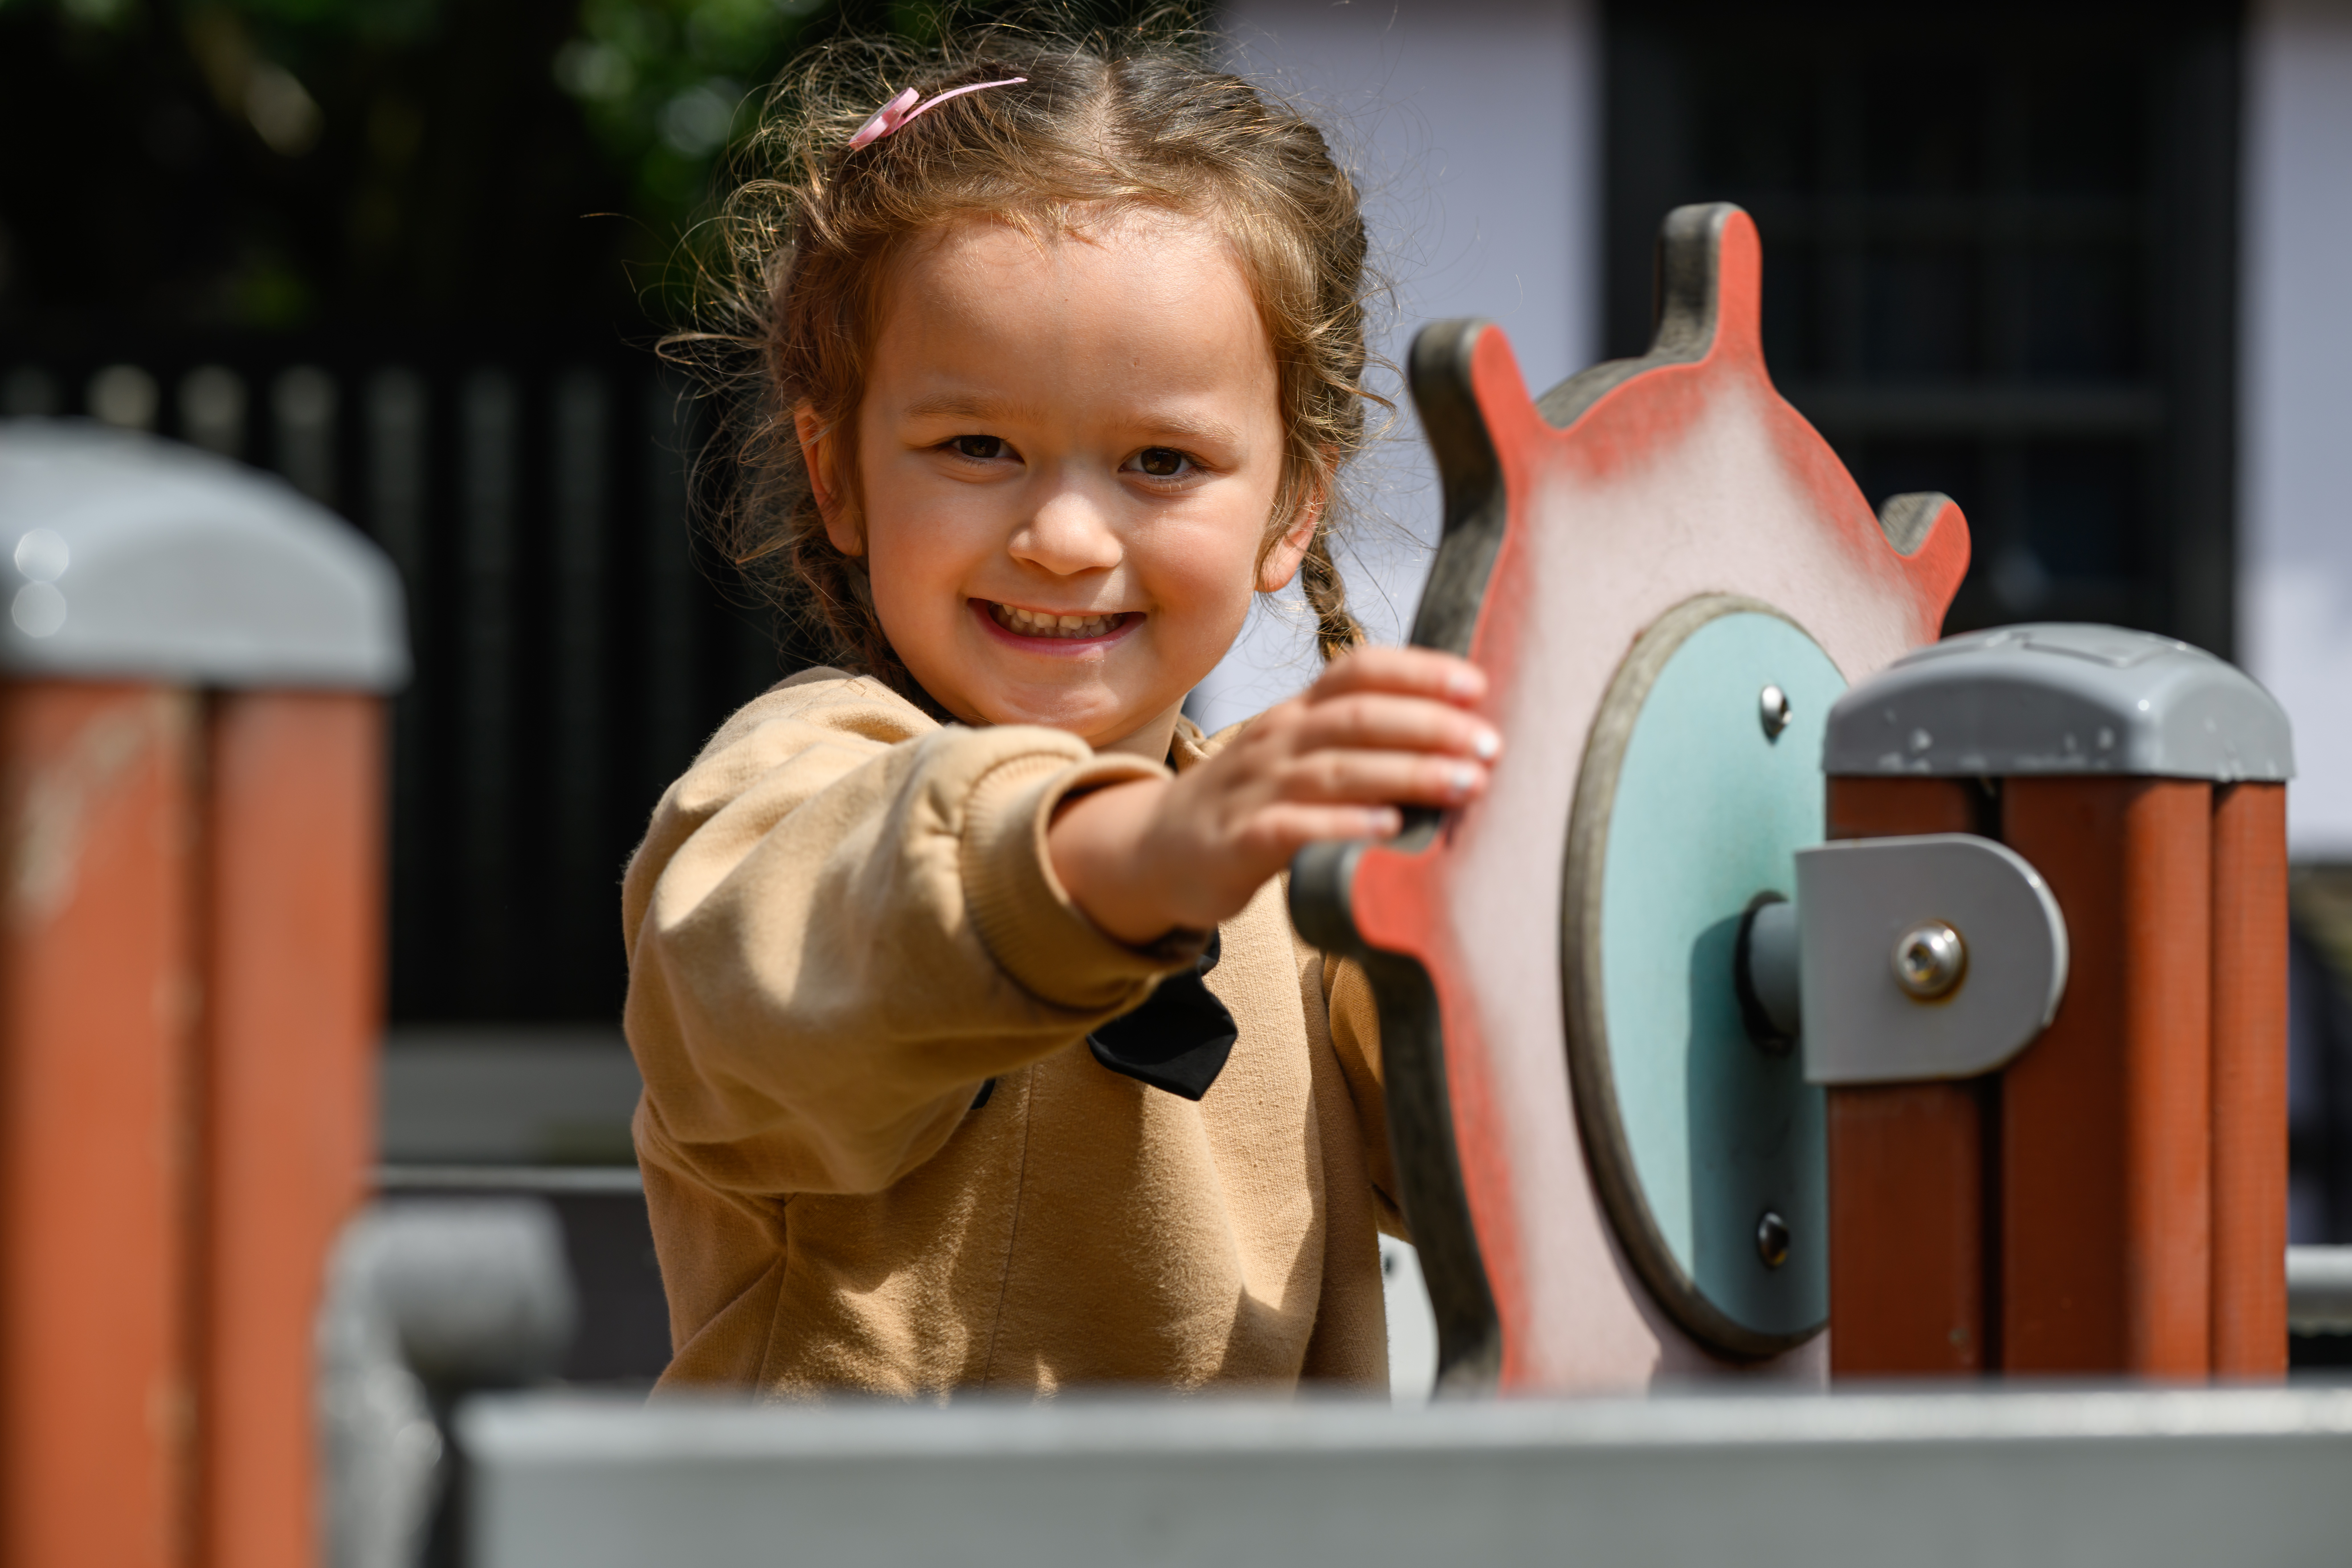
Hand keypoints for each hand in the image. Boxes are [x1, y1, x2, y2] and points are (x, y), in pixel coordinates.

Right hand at [1049, 646, 1500, 945]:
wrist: (1154, 850)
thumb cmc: (1247, 803)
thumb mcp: (1293, 756)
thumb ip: (1355, 742)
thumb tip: (1452, 735)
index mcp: (1296, 715)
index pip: (1358, 671)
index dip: (1418, 671)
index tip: (1477, 684)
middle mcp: (1277, 741)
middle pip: (1357, 717)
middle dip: (1428, 725)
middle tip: (1490, 744)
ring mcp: (1254, 789)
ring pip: (1334, 769)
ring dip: (1405, 773)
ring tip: (1464, 784)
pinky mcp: (1239, 841)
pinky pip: (1294, 827)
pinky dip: (1342, 824)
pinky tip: (1386, 826)